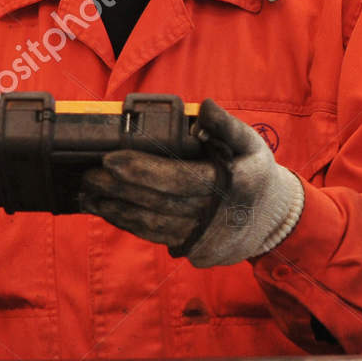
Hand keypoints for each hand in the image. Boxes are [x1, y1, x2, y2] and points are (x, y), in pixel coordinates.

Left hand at [79, 99, 304, 267]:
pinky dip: (129, 225)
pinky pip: (155, 238)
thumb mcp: (251, 143)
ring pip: (151, 226)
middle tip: (87, 177)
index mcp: (231, 183)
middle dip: (117, 191)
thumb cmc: (256, 173)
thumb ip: (226, 125)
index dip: (142, 170)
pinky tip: (109, 211)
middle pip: (157, 204)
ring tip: (88, 195)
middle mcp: (217, 216)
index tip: (109, 160)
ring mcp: (206, 239)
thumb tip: (204, 107)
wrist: (274, 222)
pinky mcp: (195, 252)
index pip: (178, 179)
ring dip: (115, 211)